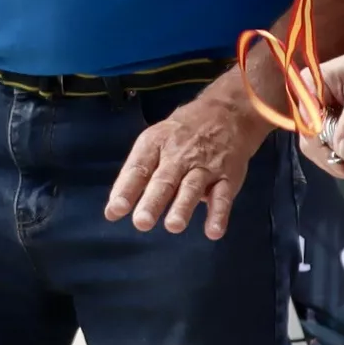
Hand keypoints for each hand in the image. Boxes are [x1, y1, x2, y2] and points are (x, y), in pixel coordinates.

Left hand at [104, 80, 266, 234]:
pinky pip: (223, 196)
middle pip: (164, 180)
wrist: (228, 113)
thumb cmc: (182, 133)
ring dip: (182, 207)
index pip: (138, 168)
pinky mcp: (227, 177)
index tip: (115, 210)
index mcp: (156, 144)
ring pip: (192, 187)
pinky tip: (214, 231)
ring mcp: (205, 166)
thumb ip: (138, 174)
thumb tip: (115, 209)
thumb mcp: (156, 140)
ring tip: (173, 226)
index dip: (126, 190)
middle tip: (142, 222)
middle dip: (153, 201)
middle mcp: (179, 156)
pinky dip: (219, 214)